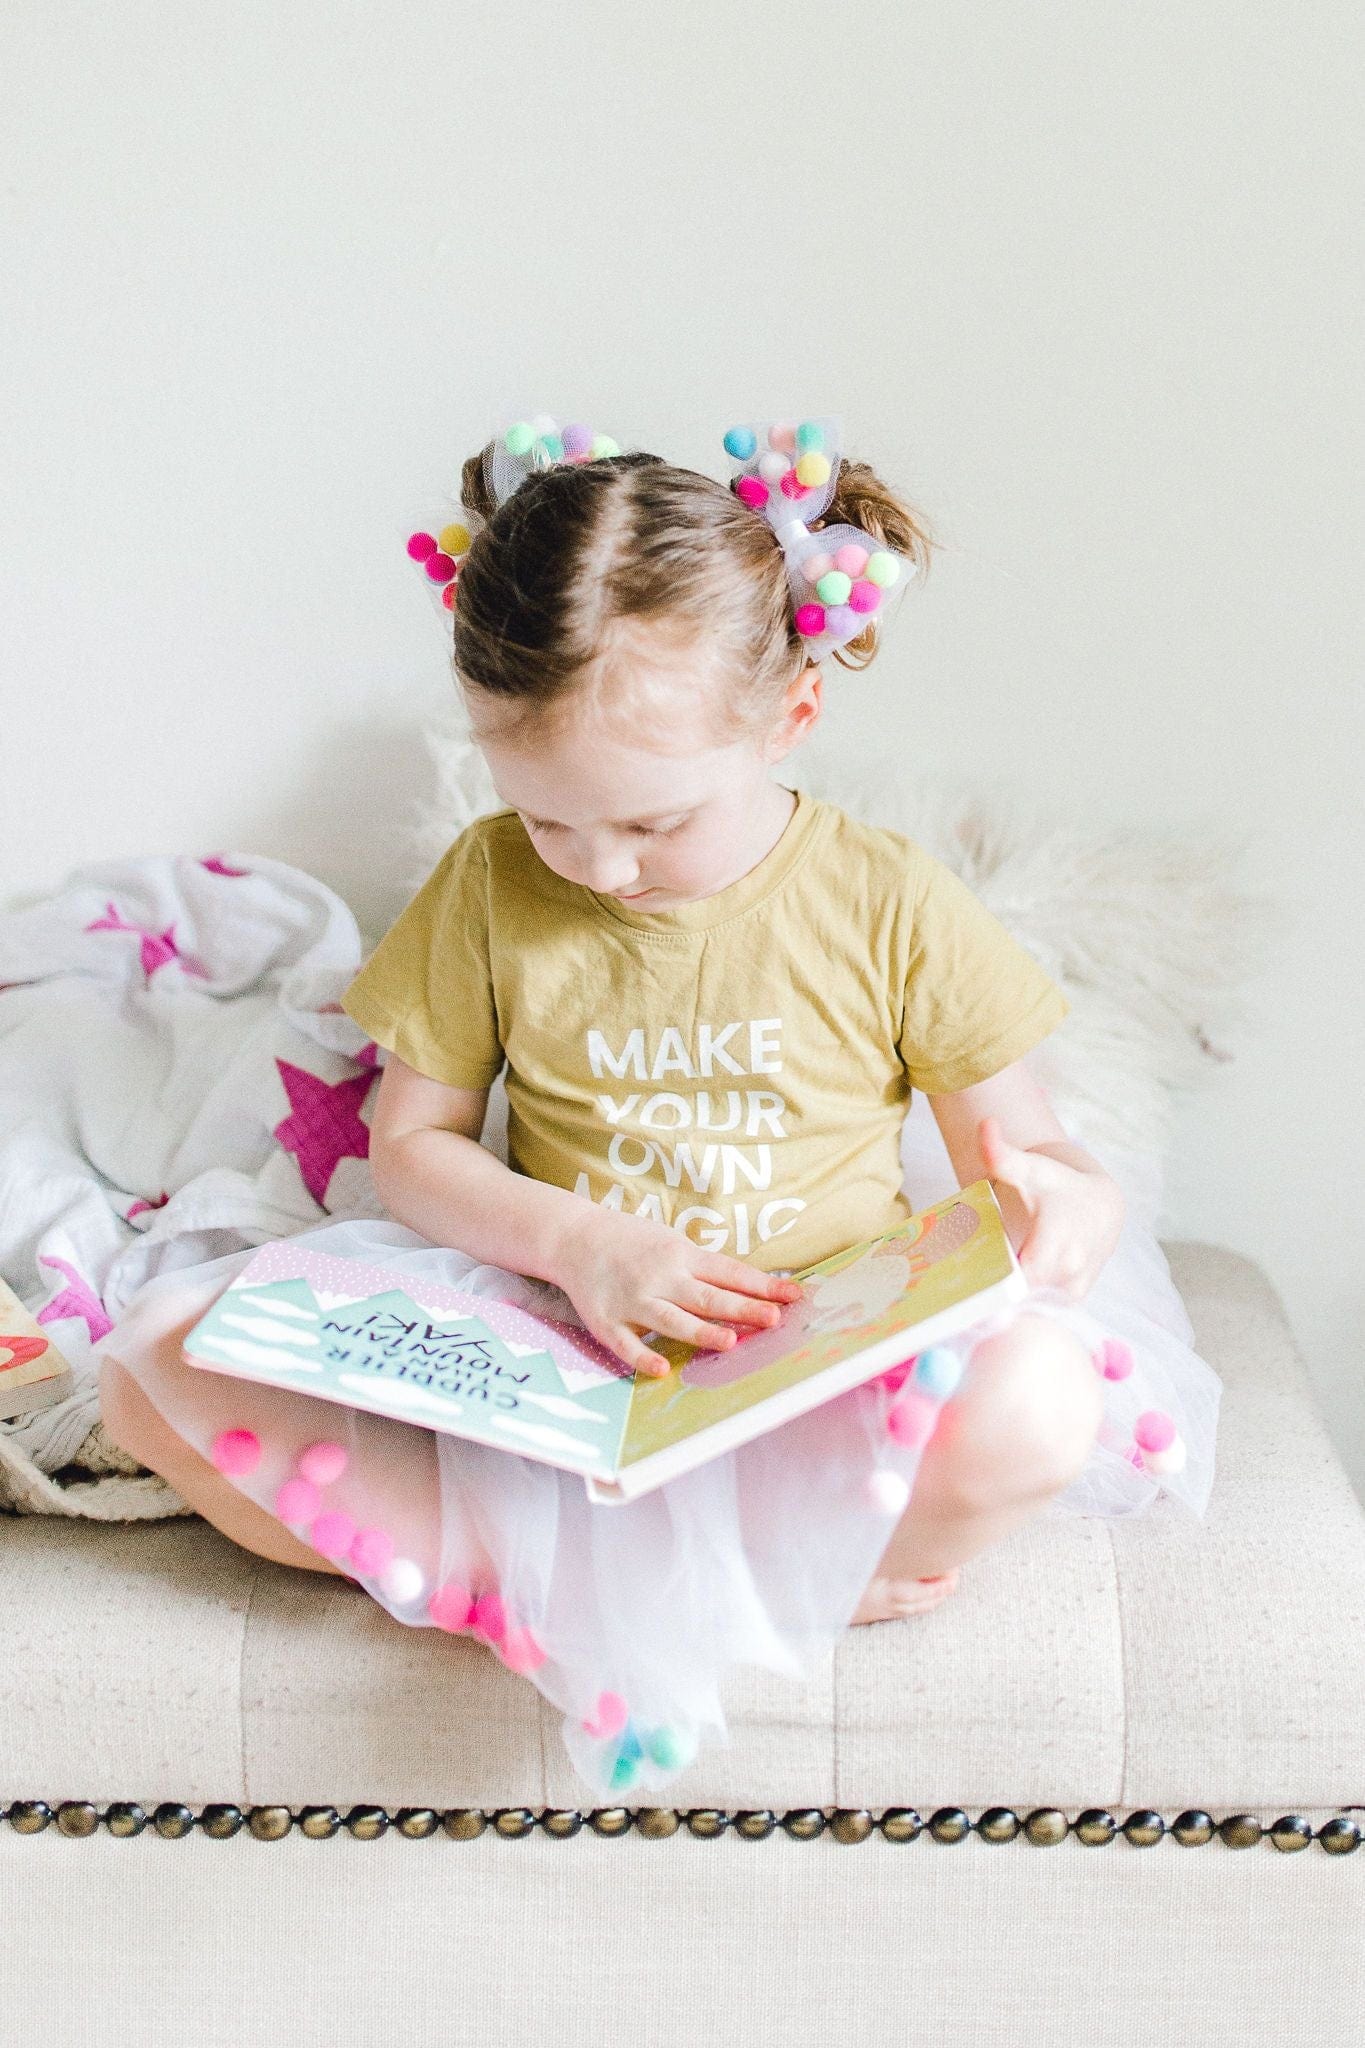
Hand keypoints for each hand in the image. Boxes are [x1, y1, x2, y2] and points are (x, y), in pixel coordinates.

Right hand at [548, 1205, 803, 1376]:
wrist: (575, 1236)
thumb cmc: (633, 1241)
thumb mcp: (672, 1242)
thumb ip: (704, 1267)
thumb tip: (751, 1288)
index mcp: (682, 1256)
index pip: (730, 1273)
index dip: (763, 1286)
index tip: (794, 1296)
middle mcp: (661, 1277)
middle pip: (708, 1297)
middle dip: (743, 1308)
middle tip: (774, 1320)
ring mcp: (633, 1300)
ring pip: (673, 1319)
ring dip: (702, 1331)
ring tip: (731, 1341)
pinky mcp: (606, 1320)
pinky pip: (626, 1343)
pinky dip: (642, 1357)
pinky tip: (661, 1370)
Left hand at [976, 1116, 1124, 1299]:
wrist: (1100, 1205)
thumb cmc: (1058, 1185)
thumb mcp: (1030, 1168)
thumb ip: (1002, 1152)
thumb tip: (986, 1124)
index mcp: (1058, 1240)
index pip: (1023, 1279)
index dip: (996, 1289)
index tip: (965, 1294)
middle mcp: (1070, 1269)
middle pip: (1022, 1299)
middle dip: (992, 1301)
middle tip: (954, 1303)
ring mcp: (1074, 1288)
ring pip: (1032, 1307)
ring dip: (1006, 1305)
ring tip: (971, 1303)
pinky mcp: (1073, 1298)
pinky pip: (1041, 1309)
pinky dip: (1022, 1307)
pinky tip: (996, 1303)